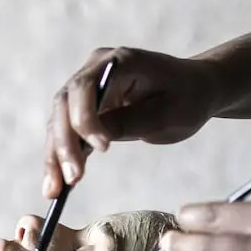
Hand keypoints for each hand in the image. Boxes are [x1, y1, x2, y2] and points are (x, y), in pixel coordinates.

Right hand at [43, 47, 222, 197]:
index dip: (85, 117)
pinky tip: (56, 184)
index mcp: (118, 61)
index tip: (103, 148)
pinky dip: (60, 158)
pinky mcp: (83, 108)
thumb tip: (91, 141)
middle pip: (63, 106)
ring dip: (55, 156)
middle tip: (72, 178)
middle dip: (64, 144)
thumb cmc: (188, 97)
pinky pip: (65, 133)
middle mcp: (94, 70)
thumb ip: (131, 122)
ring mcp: (85, 89)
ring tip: (55, 189)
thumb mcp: (169, 113)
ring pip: (59, 122)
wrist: (195, 89)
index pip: (84, 86)